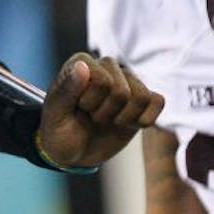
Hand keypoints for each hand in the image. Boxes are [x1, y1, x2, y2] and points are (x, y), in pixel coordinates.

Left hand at [37, 52, 163, 168]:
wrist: (71, 151)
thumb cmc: (58, 130)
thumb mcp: (55, 113)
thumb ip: (67, 89)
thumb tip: (83, 66)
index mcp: (81, 62)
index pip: (103, 81)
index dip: (90, 103)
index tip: (76, 108)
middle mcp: (106, 66)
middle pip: (123, 91)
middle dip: (105, 113)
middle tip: (90, 116)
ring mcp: (126, 81)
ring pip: (142, 97)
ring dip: (123, 118)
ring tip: (105, 119)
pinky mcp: (141, 98)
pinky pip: (158, 101)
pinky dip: (144, 120)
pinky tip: (125, 123)